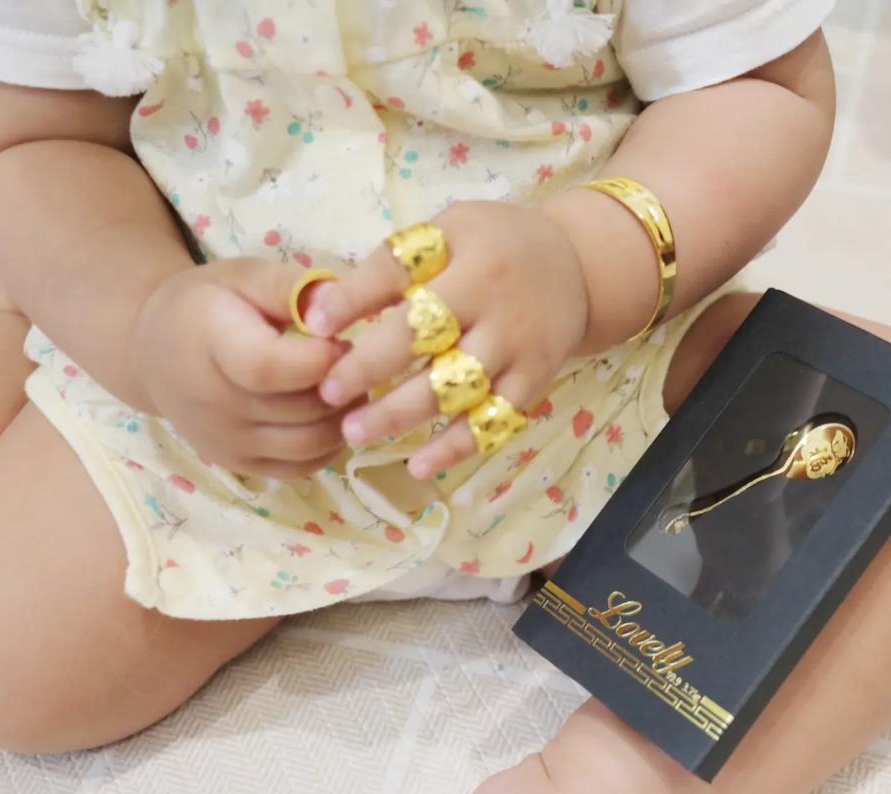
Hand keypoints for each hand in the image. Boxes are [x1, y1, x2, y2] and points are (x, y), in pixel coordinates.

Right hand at [132, 258, 352, 478]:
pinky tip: (332, 414)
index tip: (342, 341)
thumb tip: (339, 299)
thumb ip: (291, 288)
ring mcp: (226, 442)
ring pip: (309, 445)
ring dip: (344, 418)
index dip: (317, 360)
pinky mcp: (239, 465)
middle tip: (354, 361)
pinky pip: (301, 468)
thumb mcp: (244, 277)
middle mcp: (214, 405)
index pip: (268, 370)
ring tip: (348, 385)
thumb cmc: (206, 305)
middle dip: (342, 386)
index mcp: (210, 347)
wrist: (153, 353)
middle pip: (300, 411)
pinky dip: (329, 445)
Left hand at [303, 201, 589, 478]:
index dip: (353, 299)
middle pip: (423, 338)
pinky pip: (492, 423)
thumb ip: (389, 268)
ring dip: (400, 414)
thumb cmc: (494, 246)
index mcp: (467, 254)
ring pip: (453, 389)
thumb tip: (318, 311)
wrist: (576, 268)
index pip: (399, 272)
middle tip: (327, 393)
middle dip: (368, 368)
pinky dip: (455, 448)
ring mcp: (517, 348)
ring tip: (353, 432)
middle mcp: (494, 303)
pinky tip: (418, 465)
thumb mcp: (447, 232)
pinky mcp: (533, 383)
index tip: (314, 327)